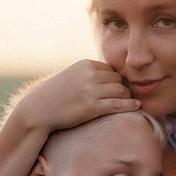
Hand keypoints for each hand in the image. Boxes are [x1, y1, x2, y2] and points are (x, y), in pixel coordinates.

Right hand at [11, 59, 139, 135]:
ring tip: (132, 102)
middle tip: (130, 97)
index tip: (121, 88)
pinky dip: (130, 105)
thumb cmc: (54, 95)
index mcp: (85, 64)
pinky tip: (137, 106)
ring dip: (128, 97)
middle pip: (119, 79)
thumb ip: (88, 73)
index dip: (117, 80)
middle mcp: (89, 75)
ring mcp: (91, 91)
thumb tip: (107, 76)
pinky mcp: (92, 107)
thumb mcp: (71, 76)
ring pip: (121, 91)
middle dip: (125, 88)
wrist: (38, 110)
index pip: (111, 70)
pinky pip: (118, 104)